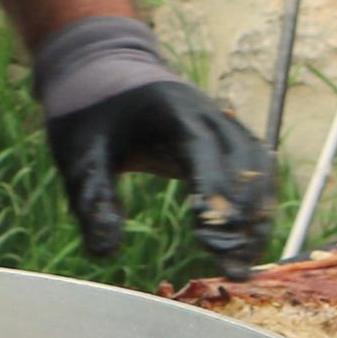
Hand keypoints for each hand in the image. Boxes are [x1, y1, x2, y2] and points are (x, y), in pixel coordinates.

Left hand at [46, 74, 277, 275]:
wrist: (100, 70)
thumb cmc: (88, 114)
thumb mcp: (78, 156)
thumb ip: (92, 200)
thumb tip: (104, 252)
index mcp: (170, 108)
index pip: (202, 149)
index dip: (212, 194)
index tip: (212, 241)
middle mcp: (206, 111)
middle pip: (242, 161)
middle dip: (241, 217)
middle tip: (233, 267)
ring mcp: (221, 121)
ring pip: (258, 167)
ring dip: (257, 214)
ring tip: (244, 263)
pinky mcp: (225, 136)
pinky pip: (255, 168)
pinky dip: (257, 202)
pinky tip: (247, 240)